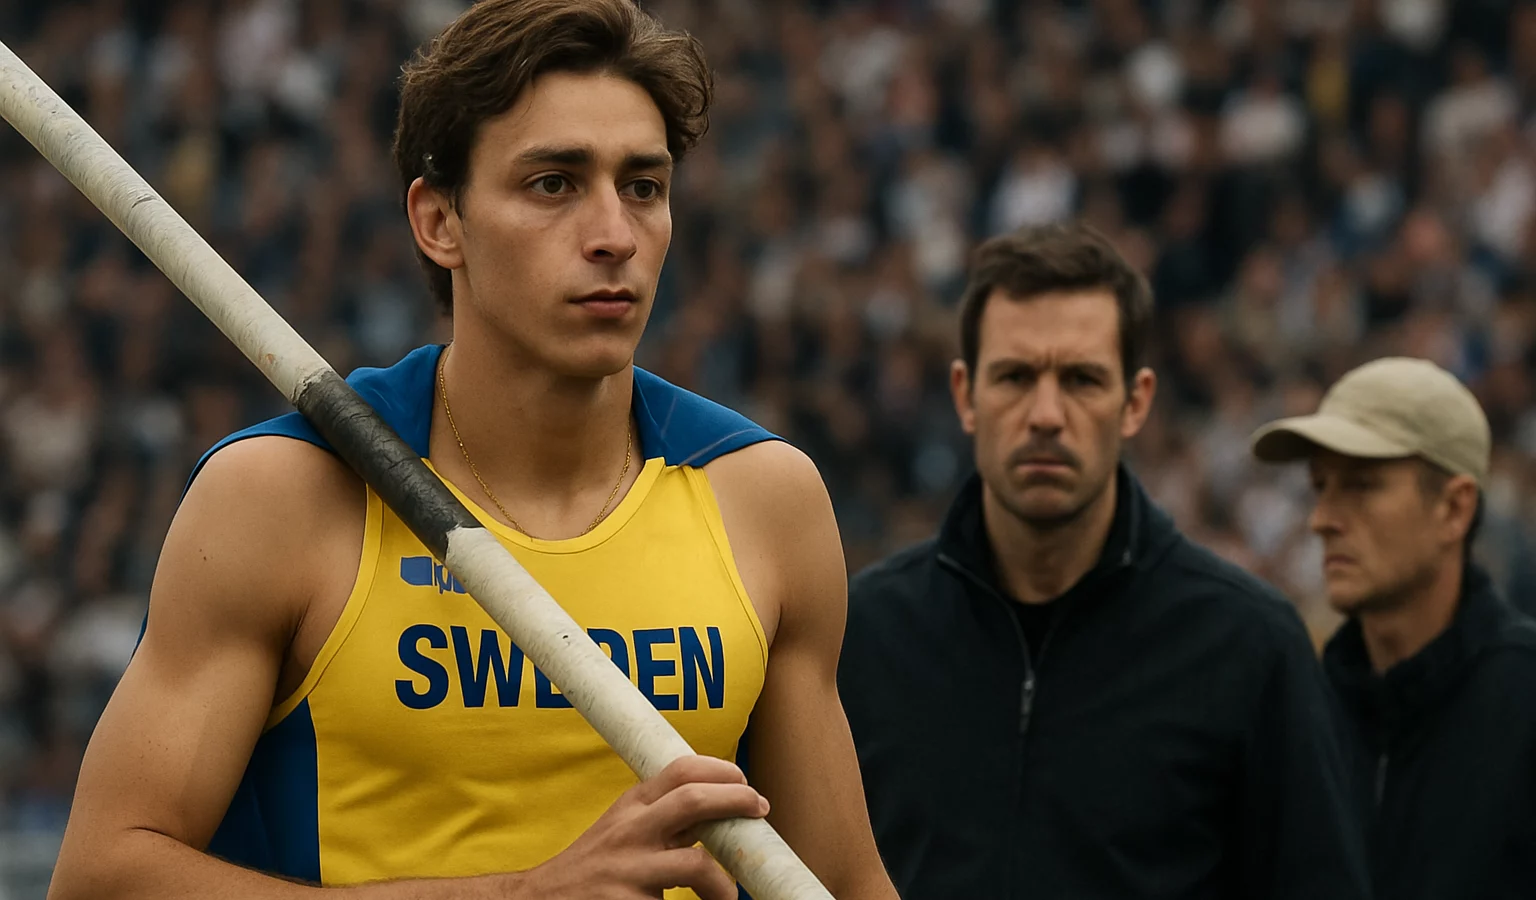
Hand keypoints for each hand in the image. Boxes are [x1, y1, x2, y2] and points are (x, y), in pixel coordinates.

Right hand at [512, 755, 768, 898]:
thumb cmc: (593, 867)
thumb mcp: (622, 829)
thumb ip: (663, 817)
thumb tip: (720, 808)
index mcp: (631, 807)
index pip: (680, 770)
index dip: (721, 770)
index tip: (745, 782)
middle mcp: (630, 832)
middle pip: (692, 802)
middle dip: (735, 801)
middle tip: (760, 811)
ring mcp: (629, 871)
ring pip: (695, 867)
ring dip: (724, 885)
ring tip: (730, 897)